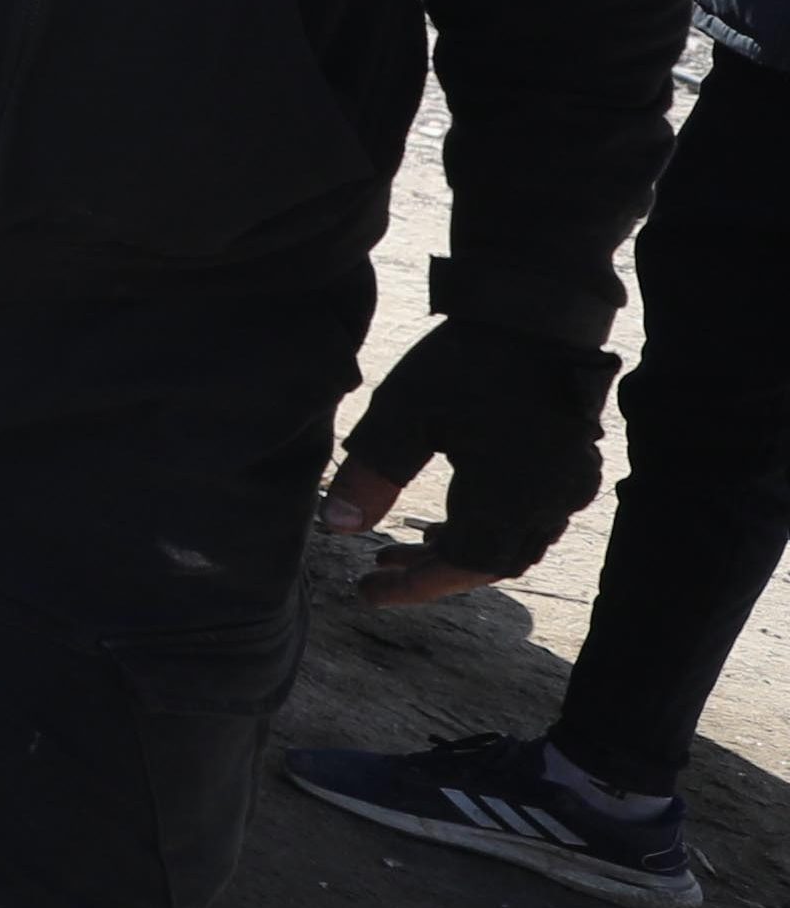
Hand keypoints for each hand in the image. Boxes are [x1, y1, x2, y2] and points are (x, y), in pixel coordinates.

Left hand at [329, 316, 614, 599]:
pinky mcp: (571, 465)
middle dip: (433, 574)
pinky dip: (488, 529)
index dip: (415, 586)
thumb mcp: (403, 415)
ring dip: (459, 553)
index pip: (461, 566)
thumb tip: (336, 529)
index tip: (367, 592)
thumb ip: (370, 474)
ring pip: (513, 544)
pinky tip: (450, 521)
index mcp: (509, 496)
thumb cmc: (467, 363)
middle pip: (490, 563)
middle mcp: (548, 501)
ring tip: (402, 551)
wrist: (535, 316)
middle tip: (378, 572)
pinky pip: (532, 519)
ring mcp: (567, 484)